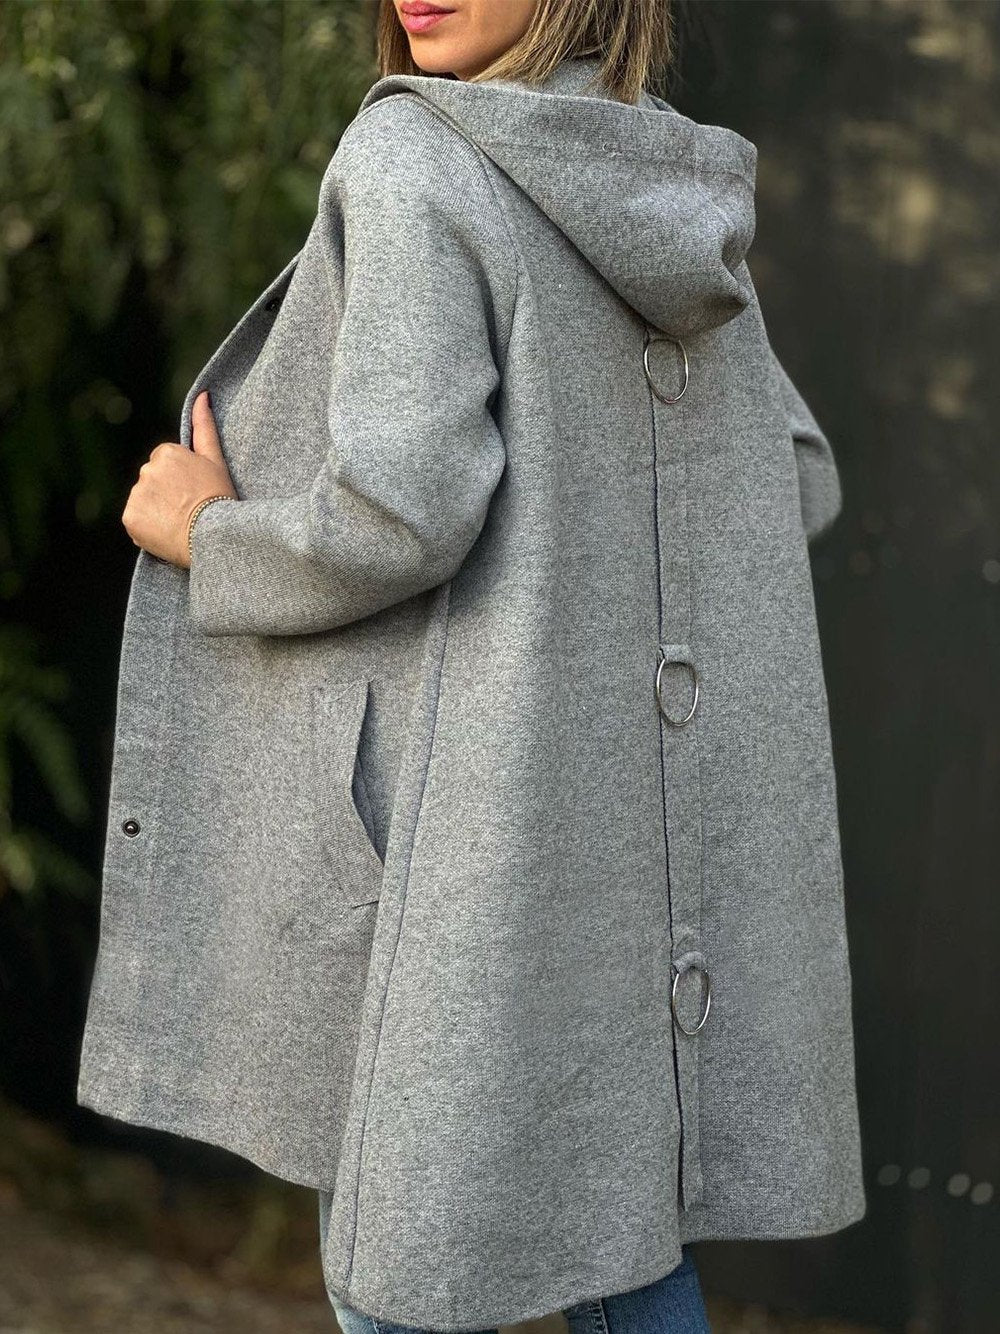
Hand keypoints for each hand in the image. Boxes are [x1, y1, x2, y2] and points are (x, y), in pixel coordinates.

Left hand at [122, 390, 238, 568]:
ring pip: (143, 501)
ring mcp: (136, 494)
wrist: (214, 535)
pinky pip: (135, 521)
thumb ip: (204, 427)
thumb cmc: (220, 498)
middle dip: (165, 493)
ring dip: (156, 510)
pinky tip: (165, 532)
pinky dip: (146, 528)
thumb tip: (202, 395)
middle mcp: (147, 470)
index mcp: (166, 453)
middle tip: (188, 508)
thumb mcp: (215, 460)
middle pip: (152, 481)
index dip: (180, 480)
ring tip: (179, 522)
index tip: (194, 492)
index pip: (165, 465)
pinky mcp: (129, 516)